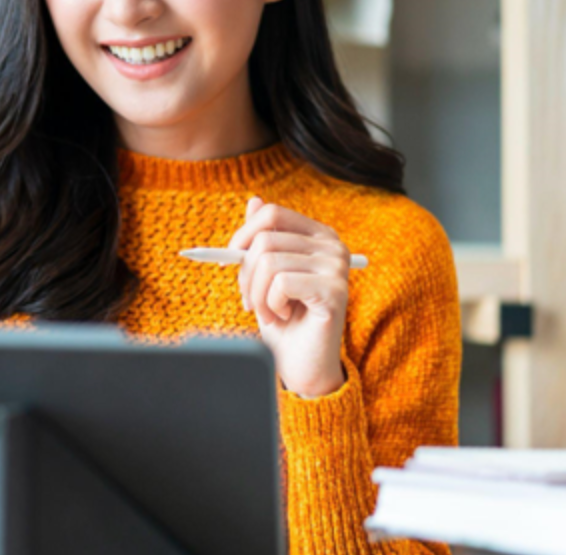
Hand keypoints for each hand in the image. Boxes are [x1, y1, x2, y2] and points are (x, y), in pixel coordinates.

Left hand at [227, 197, 350, 397]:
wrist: (301, 364)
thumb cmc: (283, 318)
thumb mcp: (264, 275)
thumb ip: (262, 238)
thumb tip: (254, 200)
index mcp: (317, 235)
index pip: (271, 213)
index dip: (241, 235)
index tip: (229, 261)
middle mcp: (332, 245)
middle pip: (264, 239)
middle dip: (245, 274)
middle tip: (249, 300)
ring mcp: (337, 267)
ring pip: (268, 261)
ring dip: (256, 295)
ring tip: (268, 312)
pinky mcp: (335, 291)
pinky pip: (281, 283)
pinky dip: (270, 305)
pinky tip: (283, 317)